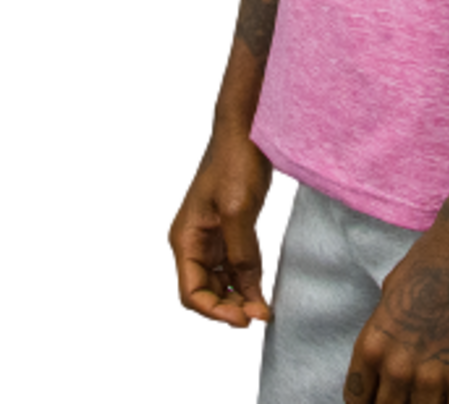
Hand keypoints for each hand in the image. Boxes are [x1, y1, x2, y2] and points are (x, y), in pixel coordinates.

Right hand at [169, 125, 273, 326]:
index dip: (215, 311)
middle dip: (228, 307)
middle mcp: (193, 241)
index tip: (244, 319)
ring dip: (238, 296)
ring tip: (263, 308)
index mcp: (185, 238)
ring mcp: (211, 235)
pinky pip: (233, 264)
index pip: (192, 292)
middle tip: (259, 315)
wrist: (247, 129)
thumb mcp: (238, 210)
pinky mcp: (229, 228)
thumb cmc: (235, 161)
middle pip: (204, 291)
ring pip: (219, 281)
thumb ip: (241, 253)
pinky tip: (262, 289)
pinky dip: (246, 280)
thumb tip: (249, 292)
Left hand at [343, 215, 448, 402]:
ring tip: (441, 392)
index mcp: (373, 344)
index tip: (384, 398)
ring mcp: (430, 375)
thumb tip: (389, 353)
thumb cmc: (433, 259)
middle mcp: (396, 366)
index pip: (357, 399)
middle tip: (416, 393)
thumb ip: (386, 330)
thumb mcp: (392, 293)